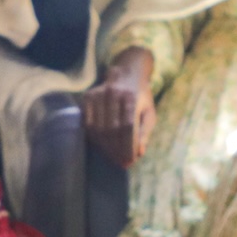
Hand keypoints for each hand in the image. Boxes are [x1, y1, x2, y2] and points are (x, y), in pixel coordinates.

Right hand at [84, 50, 156, 169]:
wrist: (126, 73)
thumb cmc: (140, 97)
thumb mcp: (149, 112)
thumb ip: (145, 132)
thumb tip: (139, 152)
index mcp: (131, 97)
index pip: (127, 127)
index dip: (128, 146)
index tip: (130, 161)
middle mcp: (113, 94)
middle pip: (112, 129)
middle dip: (116, 150)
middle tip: (121, 163)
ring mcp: (98, 95)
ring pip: (98, 128)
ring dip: (105, 147)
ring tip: (113, 157)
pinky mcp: (87, 96)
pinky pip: (87, 123)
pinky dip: (94, 138)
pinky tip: (102, 146)